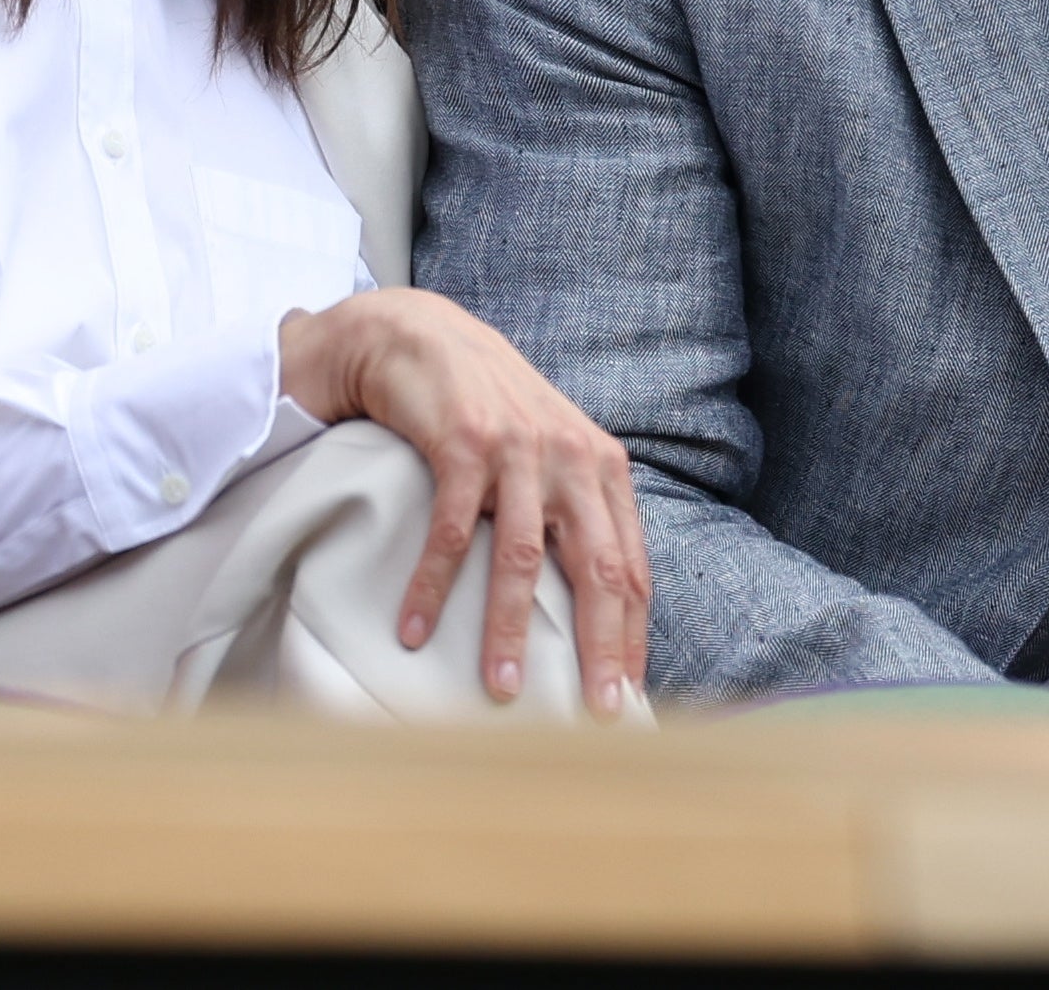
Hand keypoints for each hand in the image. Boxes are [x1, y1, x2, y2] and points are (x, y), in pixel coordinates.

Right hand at [277, 291, 648, 717]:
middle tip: (596, 713)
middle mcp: (572, 459)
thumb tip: (593, 604)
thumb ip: (575, 510)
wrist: (421, 335)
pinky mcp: (464, 442)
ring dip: (509, 631)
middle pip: (597, 570)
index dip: (633, 635)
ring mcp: (520, 449)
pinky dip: (434, 585)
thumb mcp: (549, 452)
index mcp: (602, 469)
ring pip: (523, 559)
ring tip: (500, 689)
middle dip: (599, 648)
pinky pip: (452, 530)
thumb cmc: (487, 407)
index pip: (631, 568)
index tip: (629, 696)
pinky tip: (416, 629)